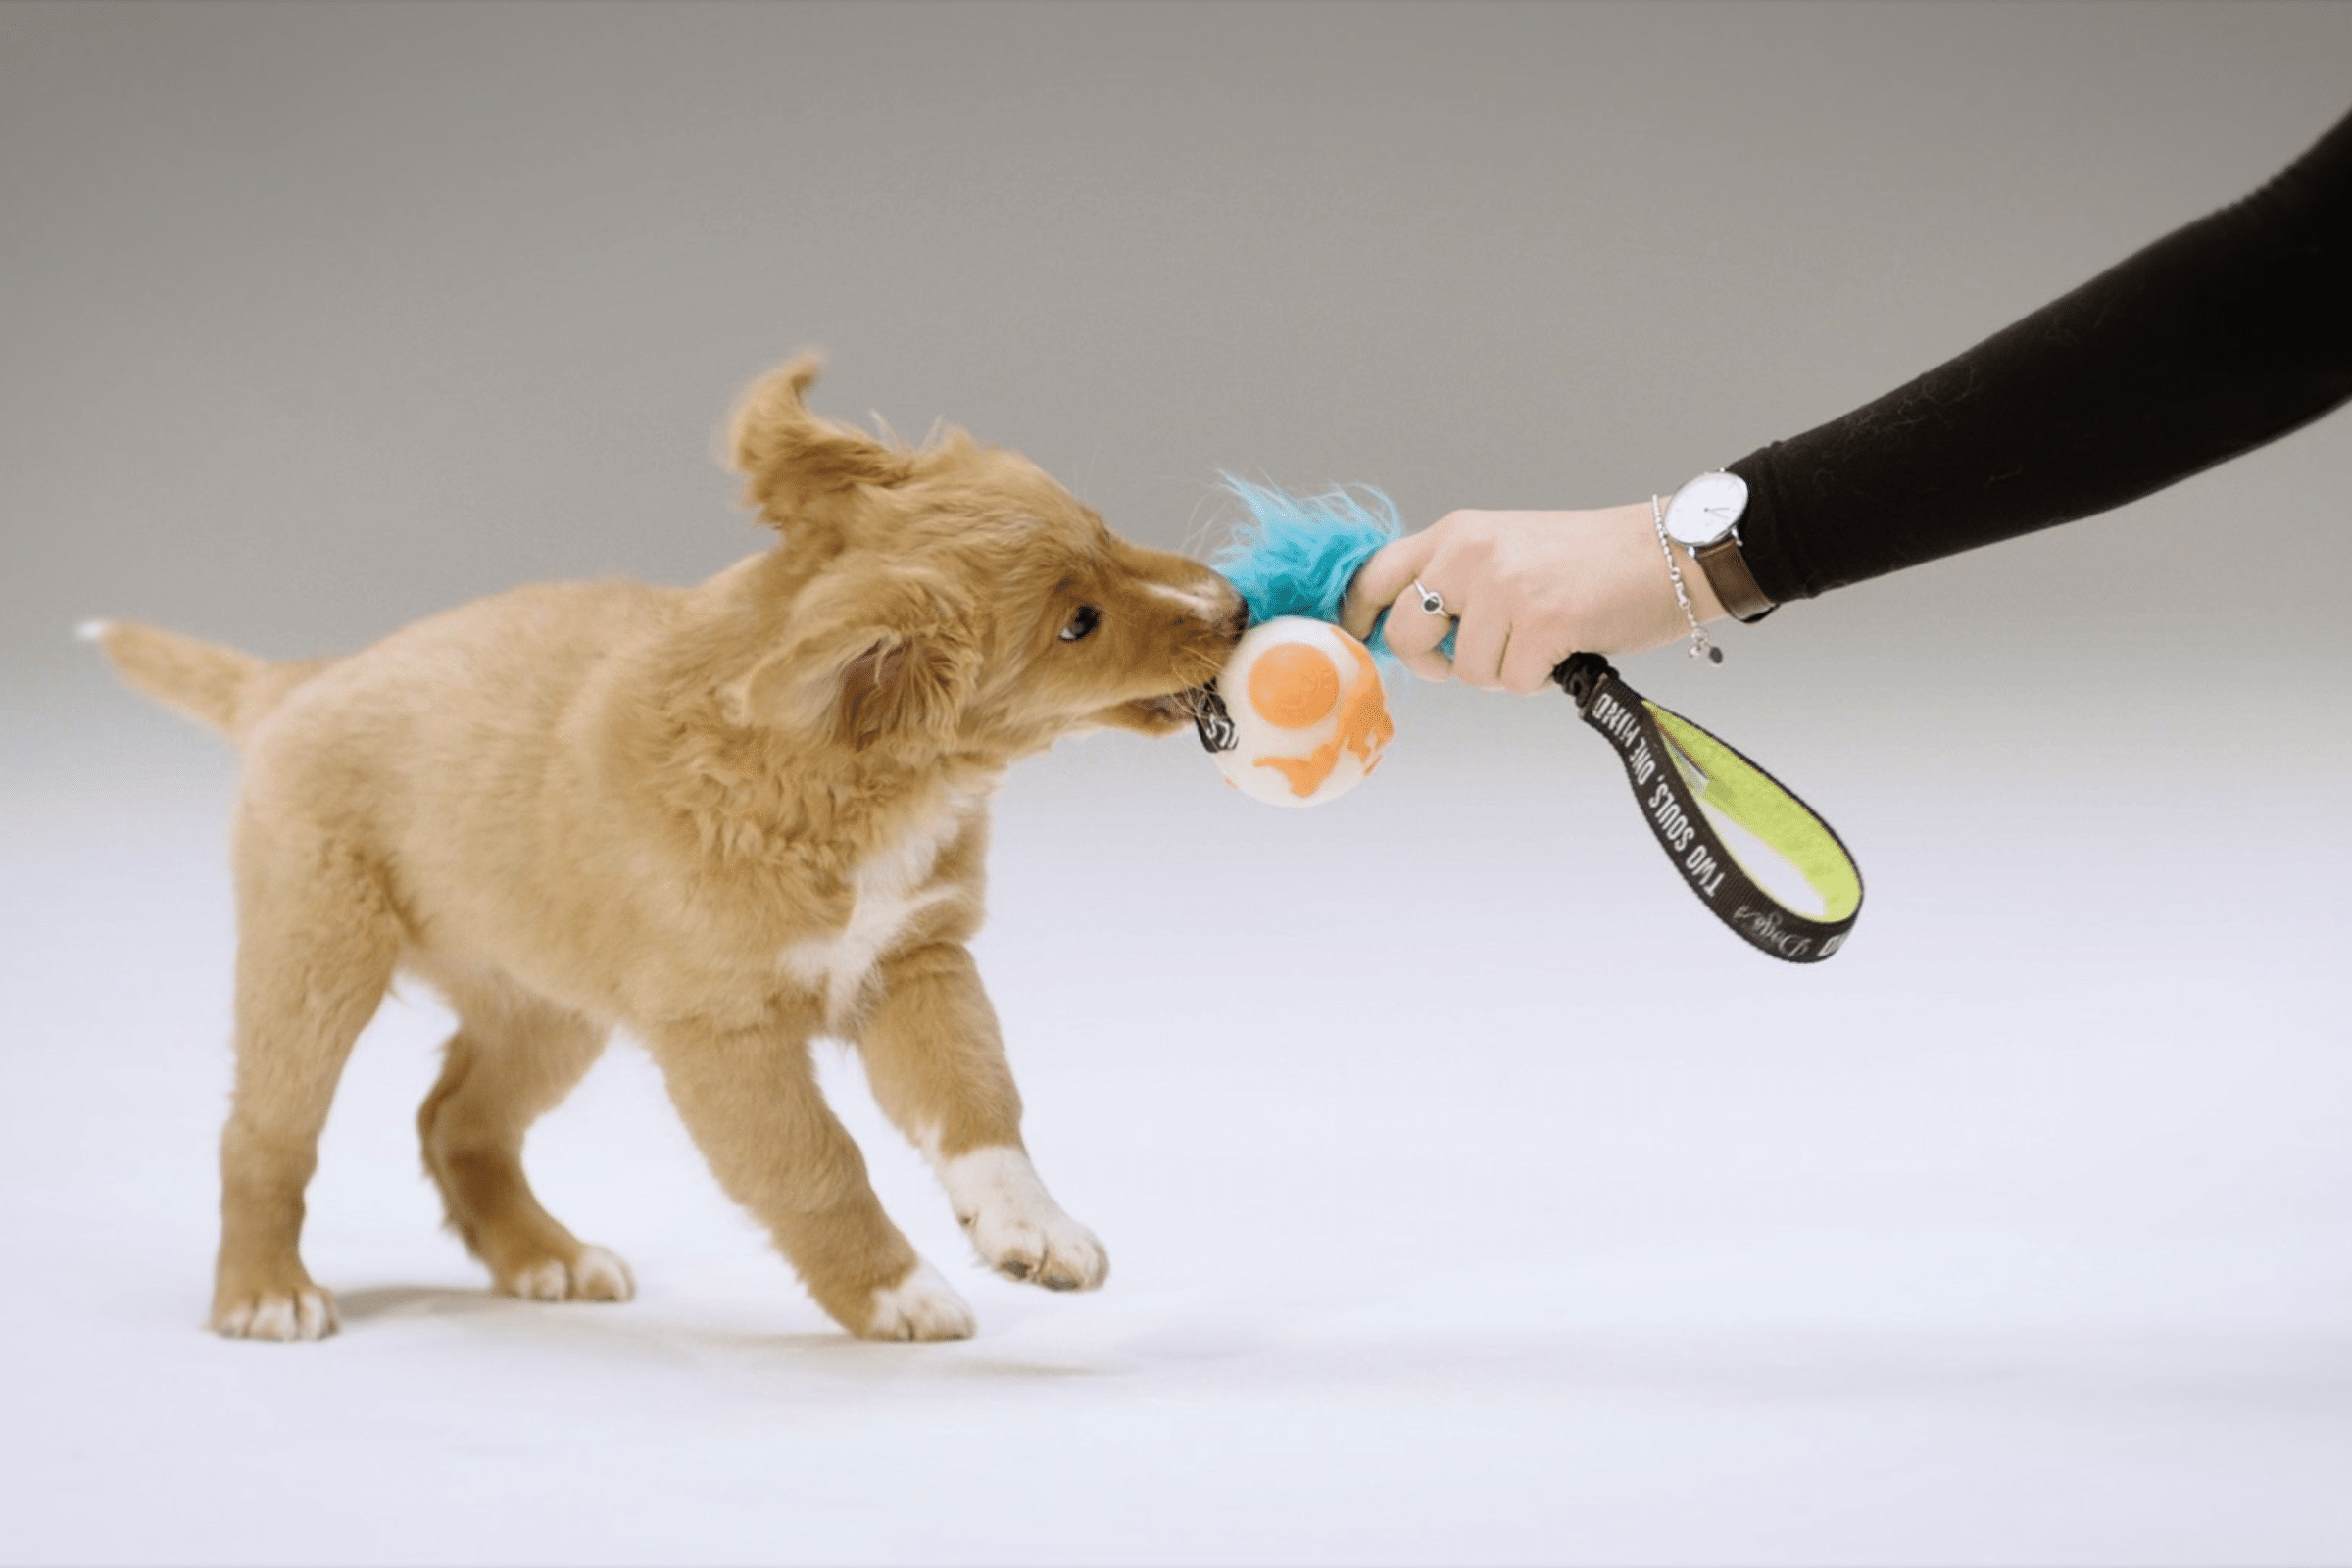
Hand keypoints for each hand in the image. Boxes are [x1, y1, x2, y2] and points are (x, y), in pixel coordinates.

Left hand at [1339, 503, 1726, 690]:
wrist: (1672, 550)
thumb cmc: (1595, 560)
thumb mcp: (1510, 548)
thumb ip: (1459, 578)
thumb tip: (1413, 631)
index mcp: (1457, 532)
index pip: (1374, 574)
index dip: (1355, 617)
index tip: (1354, 643)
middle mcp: (1469, 552)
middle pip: (1405, 634)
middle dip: (1431, 663)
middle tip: (1465, 662)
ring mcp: (1503, 586)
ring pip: (1465, 670)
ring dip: (1503, 670)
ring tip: (1543, 639)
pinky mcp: (1540, 621)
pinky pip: (1513, 682)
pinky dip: (1540, 678)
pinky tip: (1567, 646)